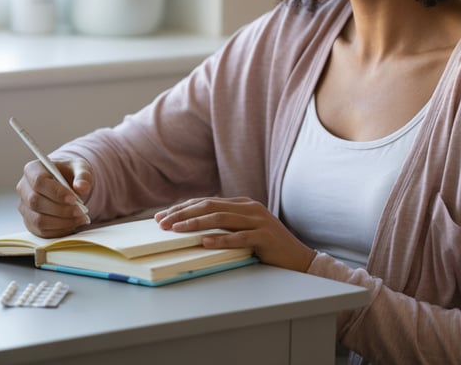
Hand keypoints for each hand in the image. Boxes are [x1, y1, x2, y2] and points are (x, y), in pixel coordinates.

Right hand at [16, 157, 92, 237]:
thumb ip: (82, 175)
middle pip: (36, 202)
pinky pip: (42, 231)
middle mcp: (24, 188)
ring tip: (81, 218)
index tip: (73, 199)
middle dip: (61, 209)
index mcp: (32, 170)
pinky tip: (73, 223)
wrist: (66, 183)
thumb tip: (82, 187)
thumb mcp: (80, 168)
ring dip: (62, 222)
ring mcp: (25, 207)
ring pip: (39, 220)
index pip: (38, 182)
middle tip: (81, 211)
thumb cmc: (70, 173)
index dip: (55, 192)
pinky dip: (60, 230)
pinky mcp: (30, 222)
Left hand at [154, 197, 316, 272]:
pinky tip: (205, 242)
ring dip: (196, 224)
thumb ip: (224, 224)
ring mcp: (258, 220)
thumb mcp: (243, 230)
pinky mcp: (265, 236)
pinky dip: (221, 239)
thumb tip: (190, 227)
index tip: (162, 216)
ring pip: (221, 218)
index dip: (182, 208)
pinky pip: (239, 237)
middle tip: (163, 222)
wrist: (298, 258)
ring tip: (177, 229)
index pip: (206, 201)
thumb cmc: (267, 247)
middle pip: (209, 206)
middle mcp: (249, 208)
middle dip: (183, 213)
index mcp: (242, 204)